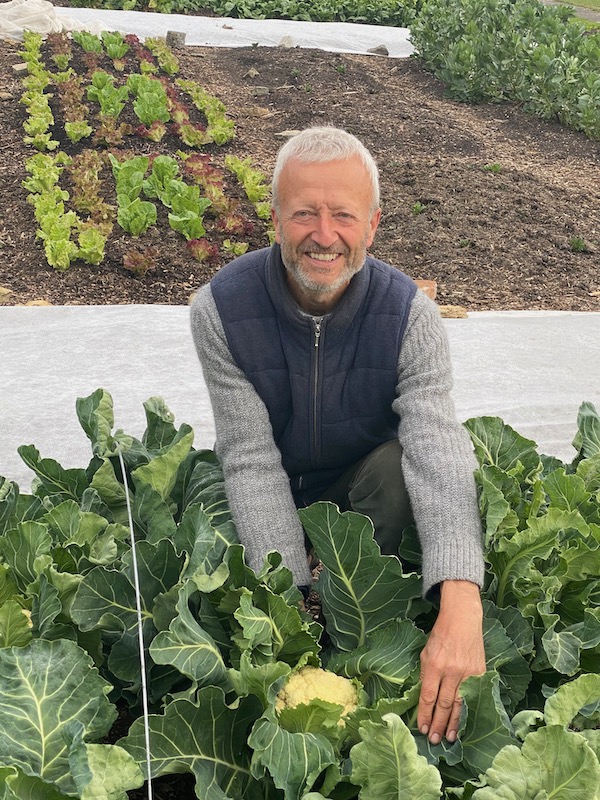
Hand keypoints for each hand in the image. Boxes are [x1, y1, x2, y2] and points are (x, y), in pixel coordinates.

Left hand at [417, 580, 485, 744]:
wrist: (463, 619)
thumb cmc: (441, 635)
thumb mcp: (426, 652)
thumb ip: (425, 674)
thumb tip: (425, 698)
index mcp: (435, 665)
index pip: (428, 696)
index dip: (425, 714)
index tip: (422, 728)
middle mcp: (452, 671)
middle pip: (444, 704)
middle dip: (438, 724)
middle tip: (434, 740)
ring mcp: (468, 672)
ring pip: (460, 704)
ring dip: (454, 723)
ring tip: (449, 738)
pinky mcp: (480, 673)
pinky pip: (473, 696)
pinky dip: (468, 711)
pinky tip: (465, 723)